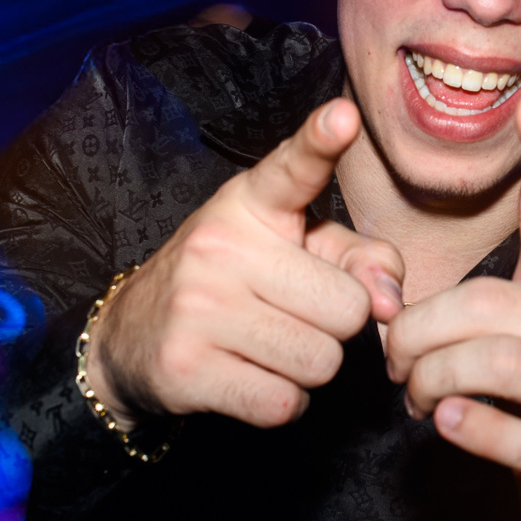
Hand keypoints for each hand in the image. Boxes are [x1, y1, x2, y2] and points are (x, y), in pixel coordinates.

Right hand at [86, 98, 404, 428]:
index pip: (293, 167)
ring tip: (269, 346)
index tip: (344, 117)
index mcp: (252, 204)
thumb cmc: (236, 284)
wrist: (132, 336)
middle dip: (336, 326)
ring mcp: (198, 305)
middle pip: (347, 309)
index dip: (321, 141)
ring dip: (309, 368)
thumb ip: (362, 260)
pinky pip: (284, 403)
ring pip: (321, 361)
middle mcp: (221, 245)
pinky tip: (251, 377)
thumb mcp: (297, 252)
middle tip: (292, 316)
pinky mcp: (186, 366)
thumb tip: (389, 301)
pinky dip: (282, 402)